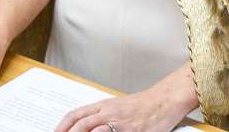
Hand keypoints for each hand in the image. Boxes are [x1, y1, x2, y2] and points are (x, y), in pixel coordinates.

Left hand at [54, 77, 193, 131]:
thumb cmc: (144, 106)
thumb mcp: (119, 107)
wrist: (165, 100)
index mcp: (104, 106)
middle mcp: (109, 112)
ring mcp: (120, 122)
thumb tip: (90, 128)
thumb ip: (103, 117)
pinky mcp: (133, 130)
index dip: (63, 125)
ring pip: (92, 129)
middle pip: (81, 123)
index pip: (76, 114)